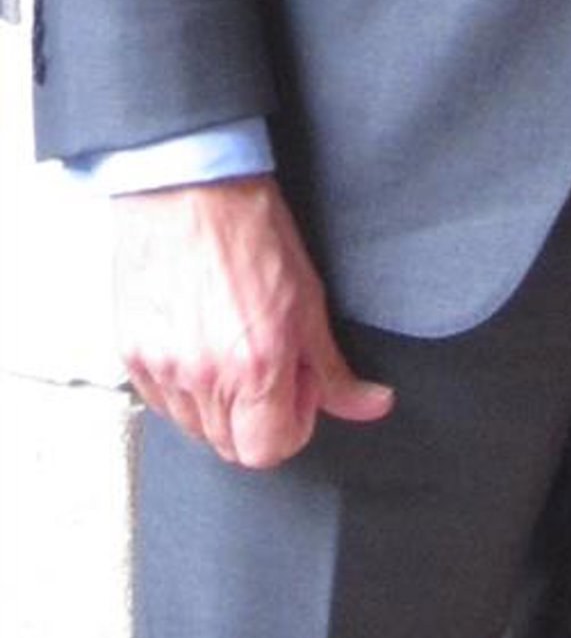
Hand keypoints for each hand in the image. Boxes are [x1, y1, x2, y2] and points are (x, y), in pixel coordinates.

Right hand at [112, 178, 393, 467]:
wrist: (188, 186)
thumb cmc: (250, 230)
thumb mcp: (309, 301)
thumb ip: (334, 370)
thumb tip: (370, 405)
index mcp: (255, 367)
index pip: (269, 451)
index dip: (291, 424)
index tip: (296, 388)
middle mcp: (204, 375)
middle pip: (231, 446)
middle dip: (257, 418)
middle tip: (266, 366)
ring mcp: (162, 367)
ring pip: (194, 428)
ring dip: (218, 405)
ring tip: (230, 348)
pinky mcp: (132, 353)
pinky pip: (161, 401)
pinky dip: (182, 387)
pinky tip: (198, 344)